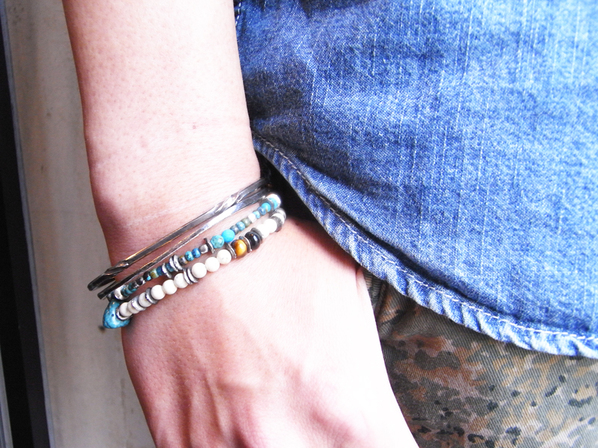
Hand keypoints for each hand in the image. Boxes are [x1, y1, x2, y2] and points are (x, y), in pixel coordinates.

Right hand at [121, 216, 414, 446]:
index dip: (383, 444)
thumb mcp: (353, 297)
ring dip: (274, 440)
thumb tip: (375, 399)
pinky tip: (232, 412)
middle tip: (315, 413)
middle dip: (328, 442)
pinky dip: (227, 442)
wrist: (187, 240)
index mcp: (349, 410)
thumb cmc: (273, 259)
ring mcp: (226, 446)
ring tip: (267, 405)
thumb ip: (371, 367)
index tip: (370, 432)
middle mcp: (288, 440)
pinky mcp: (177, 440)